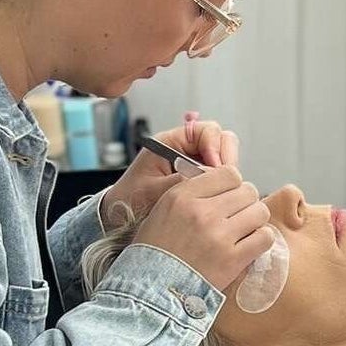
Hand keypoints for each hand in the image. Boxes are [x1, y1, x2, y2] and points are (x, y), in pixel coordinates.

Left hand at [101, 113, 239, 226]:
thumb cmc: (130, 200)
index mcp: (169, 142)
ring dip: (226, 172)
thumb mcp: (154, 190)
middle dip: (226, 158)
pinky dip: (223, 184)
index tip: (216, 167)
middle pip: (220, 140)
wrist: (120, 215)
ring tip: (221, 191)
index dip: (215, 147)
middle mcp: (184, 148)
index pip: (206, 130)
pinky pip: (219, 174)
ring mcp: (193, 162)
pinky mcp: (198, 177)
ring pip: (223, 157)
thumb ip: (181, 180)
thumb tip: (208, 174)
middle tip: (225, 179)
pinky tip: (217, 197)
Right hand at [132, 164, 273, 291]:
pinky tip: (249, 245)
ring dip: (255, 220)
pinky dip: (261, 240)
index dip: (233, 185)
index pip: (229, 173)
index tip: (229, 196)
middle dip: (246, 202)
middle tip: (238, 216)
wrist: (151, 290)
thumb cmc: (156, 252)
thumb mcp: (163, 209)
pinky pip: (265, 237)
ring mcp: (219, 236)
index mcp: (183, 196)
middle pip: (248, 191)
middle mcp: (202, 212)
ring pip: (260, 212)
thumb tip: (224, 182)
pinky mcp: (232, 259)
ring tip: (244, 231)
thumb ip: (192, 192)